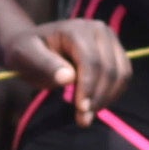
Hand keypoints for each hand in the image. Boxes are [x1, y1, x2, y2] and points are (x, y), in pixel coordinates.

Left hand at [13, 13, 128, 114]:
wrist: (34, 46)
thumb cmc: (27, 52)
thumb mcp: (25, 56)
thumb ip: (45, 64)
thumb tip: (68, 77)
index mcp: (77, 29)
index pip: (91, 61)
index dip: (88, 87)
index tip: (81, 110)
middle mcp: (99, 30)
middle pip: (109, 69)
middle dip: (98, 97)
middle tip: (83, 120)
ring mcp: (110, 40)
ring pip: (121, 73)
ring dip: (107, 98)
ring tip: (87, 116)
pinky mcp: (116, 52)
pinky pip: (123, 76)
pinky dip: (112, 94)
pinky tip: (95, 105)